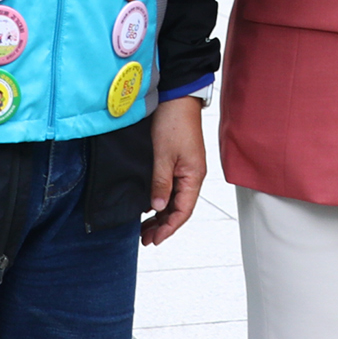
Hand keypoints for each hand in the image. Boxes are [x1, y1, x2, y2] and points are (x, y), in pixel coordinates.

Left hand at [142, 95, 206, 244]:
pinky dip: (159, 201)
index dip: (169, 228)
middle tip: (144, 238)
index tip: (154, 239)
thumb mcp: (163, 155)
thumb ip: (161, 183)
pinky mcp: (177, 163)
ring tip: (144, 228)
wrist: (176, 99)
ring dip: (160, 215)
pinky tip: (148, 207)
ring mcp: (185, 170)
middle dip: (163, 226)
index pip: (183, 211)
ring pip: (174, 200)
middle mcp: (191, 176)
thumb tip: (158, 207)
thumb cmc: (173, 123)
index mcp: (193, 177)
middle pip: (179, 209)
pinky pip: (170, 189)